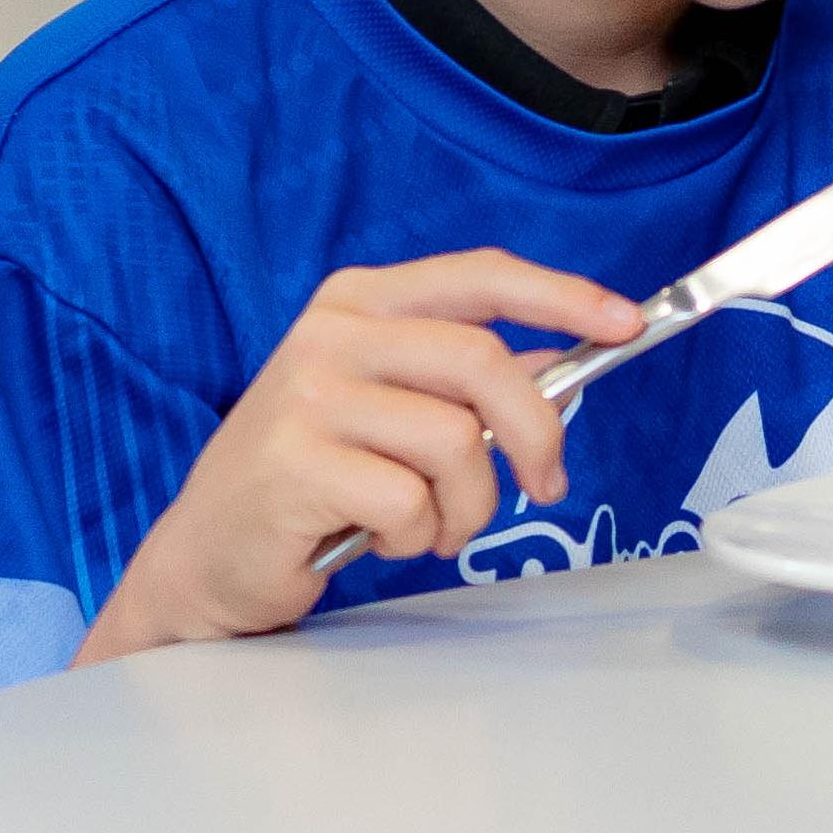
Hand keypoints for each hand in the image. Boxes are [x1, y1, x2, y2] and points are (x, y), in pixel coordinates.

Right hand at [73, 251, 644, 664]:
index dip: (563, 294)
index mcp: (362, 300)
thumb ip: (461, 377)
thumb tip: (565, 364)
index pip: (481, 275)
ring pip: (456, 442)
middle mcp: (332, 332)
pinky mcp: (293, 463)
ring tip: (429, 525)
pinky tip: (376, 538)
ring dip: (466, 505)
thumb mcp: (388, 403)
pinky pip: (411, 503)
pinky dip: (416, 536)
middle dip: (536, 432)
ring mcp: (307, 395)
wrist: (206, 557)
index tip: (626, 322)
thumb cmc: (313, 478)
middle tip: (545, 483)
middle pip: (484, 361)